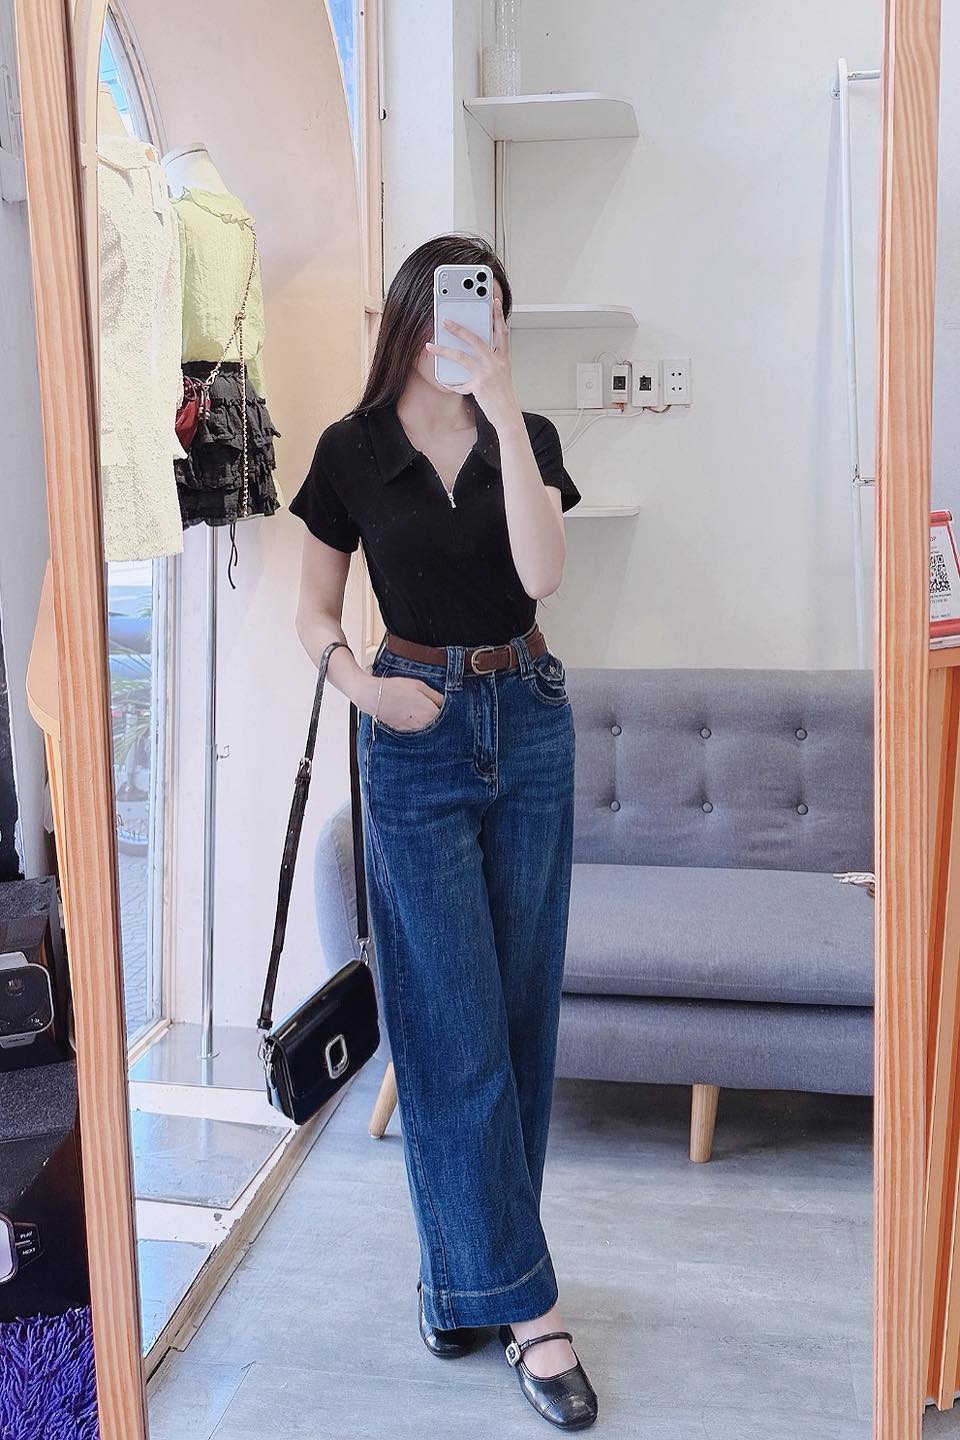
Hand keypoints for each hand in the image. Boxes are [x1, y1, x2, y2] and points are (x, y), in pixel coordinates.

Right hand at [375, 675, 443, 731]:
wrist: (372, 696)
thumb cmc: (395, 688)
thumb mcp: (419, 685)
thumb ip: (436, 696)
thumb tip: (446, 702)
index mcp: (429, 713)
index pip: (447, 719)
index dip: (449, 714)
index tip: (446, 709)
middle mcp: (422, 725)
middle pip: (438, 728)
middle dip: (439, 721)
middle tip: (433, 710)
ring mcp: (412, 731)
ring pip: (427, 732)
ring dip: (428, 725)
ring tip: (420, 713)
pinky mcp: (402, 733)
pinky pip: (415, 732)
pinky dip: (416, 726)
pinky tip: (412, 718)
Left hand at [425, 296, 522, 433]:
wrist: (508, 415)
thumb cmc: (503, 395)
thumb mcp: (501, 374)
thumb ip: (491, 361)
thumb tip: (473, 352)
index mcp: (503, 358)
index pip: (502, 332)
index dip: (498, 316)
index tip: (494, 302)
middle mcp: (496, 363)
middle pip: (476, 339)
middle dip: (459, 328)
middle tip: (445, 320)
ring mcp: (487, 374)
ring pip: (461, 357)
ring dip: (443, 350)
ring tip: (431, 345)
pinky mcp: (478, 386)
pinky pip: (459, 382)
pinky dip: (450, 382)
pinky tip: (443, 380)